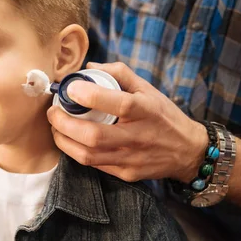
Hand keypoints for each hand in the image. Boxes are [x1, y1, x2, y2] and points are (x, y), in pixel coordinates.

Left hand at [47, 62, 208, 182]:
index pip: (117, 103)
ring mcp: (131, 158)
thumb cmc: (163, 116)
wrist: (187, 151)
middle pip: (94, 136)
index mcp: (145, 111)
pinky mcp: (126, 174)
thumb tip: (90, 66)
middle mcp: (138, 137)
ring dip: (64, 141)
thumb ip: (119, 73)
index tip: (70, 88)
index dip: (89, 96)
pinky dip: (77, 151)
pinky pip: (94, 164)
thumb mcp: (148, 89)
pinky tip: (70, 140)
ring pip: (88, 155)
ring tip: (56, 127)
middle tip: (53, 112)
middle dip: (64, 123)